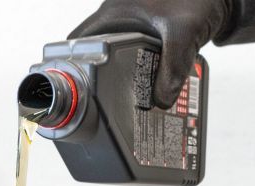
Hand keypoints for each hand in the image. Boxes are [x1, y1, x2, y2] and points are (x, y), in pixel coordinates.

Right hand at [69, 0, 230, 107]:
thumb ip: (173, 67)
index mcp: (114, 13)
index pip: (78, 41)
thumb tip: (162, 100)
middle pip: (97, 55)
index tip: (74, 89)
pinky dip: (143, 74)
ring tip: (128, 102)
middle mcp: (119, 20)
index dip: (71, 64)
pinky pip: (139, 60)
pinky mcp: (150, 37)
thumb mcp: (183, 32)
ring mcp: (134, 28)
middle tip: (104, 103)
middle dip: (99, 79)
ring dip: (123, 79)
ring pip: (118, 59)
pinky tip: (153, 91)